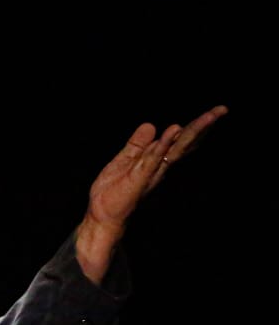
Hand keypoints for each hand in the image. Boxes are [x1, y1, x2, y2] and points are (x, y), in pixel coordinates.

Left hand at [75, 104, 227, 282]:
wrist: (102, 214)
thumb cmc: (113, 191)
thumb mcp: (124, 160)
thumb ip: (137, 144)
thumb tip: (150, 125)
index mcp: (157, 160)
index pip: (180, 139)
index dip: (196, 126)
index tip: (217, 111)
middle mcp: (159, 166)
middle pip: (184, 142)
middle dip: (203, 126)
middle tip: (222, 110)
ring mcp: (152, 171)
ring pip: (176, 148)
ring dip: (191, 132)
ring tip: (209, 116)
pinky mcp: (140, 178)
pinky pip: (154, 159)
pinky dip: (164, 144)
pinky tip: (173, 131)